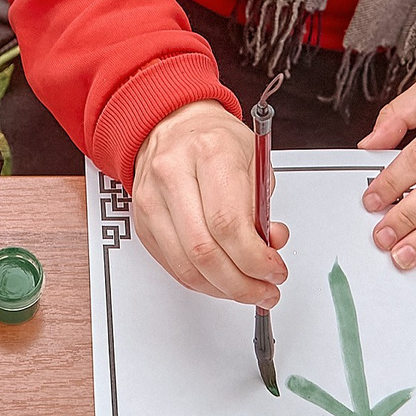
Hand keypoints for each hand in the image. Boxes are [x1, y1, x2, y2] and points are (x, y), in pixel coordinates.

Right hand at [128, 100, 288, 305]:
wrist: (172, 125)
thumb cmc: (215, 140)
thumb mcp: (253, 161)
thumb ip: (262, 208)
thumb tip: (270, 247)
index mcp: (208, 152)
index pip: (228, 223)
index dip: (255, 259)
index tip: (274, 271)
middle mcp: (173, 174)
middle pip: (204, 251)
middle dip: (241, 283)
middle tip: (265, 289)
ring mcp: (151, 199)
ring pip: (185, 266)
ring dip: (222, 289)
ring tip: (247, 290)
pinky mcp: (142, 221)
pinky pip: (172, 266)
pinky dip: (202, 282)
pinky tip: (222, 281)